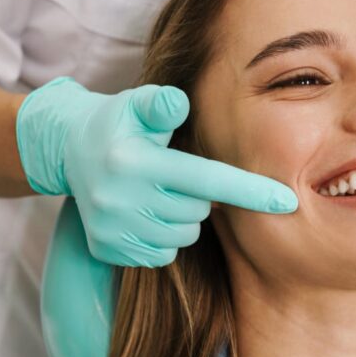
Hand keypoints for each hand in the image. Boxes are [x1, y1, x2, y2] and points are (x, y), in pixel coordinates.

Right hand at [16, 77, 297, 266]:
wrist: (67, 151)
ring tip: (157, 191)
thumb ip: (161, 103)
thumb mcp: (136, 104)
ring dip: (182, 217)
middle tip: (174, 173)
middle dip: (199, 195)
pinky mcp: (108, 250)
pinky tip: (144, 212)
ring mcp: (113, 230)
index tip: (288, 202)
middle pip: (198, 211)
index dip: (250, 191)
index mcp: (134, 163)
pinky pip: (162, 254)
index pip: (206, 180)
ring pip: (183, 236)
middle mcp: (120, 200)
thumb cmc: (119, 122)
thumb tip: (179, 102)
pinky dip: (163, 236)